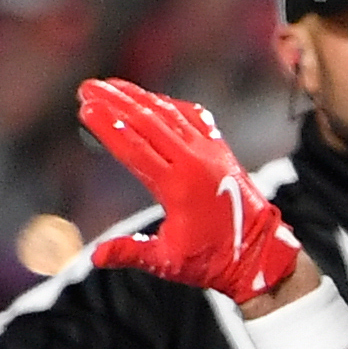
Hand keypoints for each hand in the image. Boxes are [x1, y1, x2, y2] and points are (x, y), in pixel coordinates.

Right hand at [78, 80, 306, 306]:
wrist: (261, 253)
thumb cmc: (215, 261)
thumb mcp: (168, 262)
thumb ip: (130, 253)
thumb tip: (95, 256)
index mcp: (178, 186)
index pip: (135, 149)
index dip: (108, 127)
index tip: (86, 108)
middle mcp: (195, 162)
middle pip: (148, 122)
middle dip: (115, 102)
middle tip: (87, 87)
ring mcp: (211, 152)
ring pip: (170, 114)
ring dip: (139, 98)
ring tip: (112, 86)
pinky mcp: (222, 150)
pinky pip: (193, 118)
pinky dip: (170, 105)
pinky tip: (154, 99)